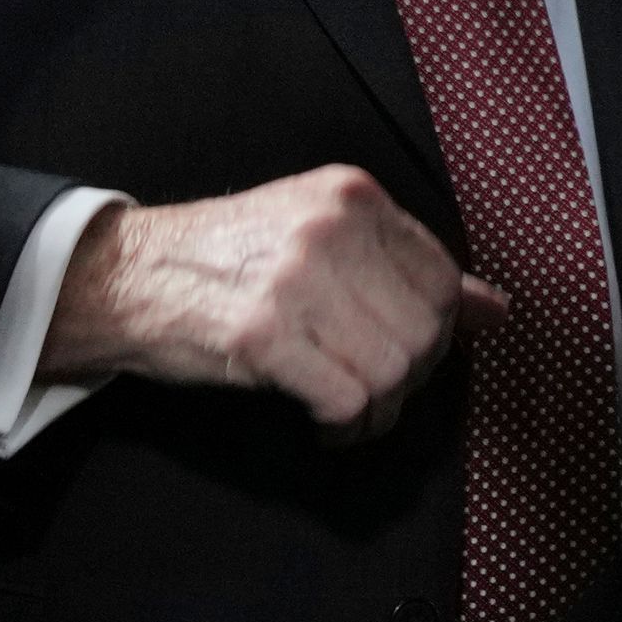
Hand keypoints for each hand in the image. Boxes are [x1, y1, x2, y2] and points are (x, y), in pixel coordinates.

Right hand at [39, 166, 507, 439]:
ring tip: (349, 413)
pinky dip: (345, 426)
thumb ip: (404, 264)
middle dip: (410, 379)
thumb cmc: (228, 258)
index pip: (440, 274)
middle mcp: (331, 228)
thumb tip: (493, 308)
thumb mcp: (319, 232)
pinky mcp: (264, 335)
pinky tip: (322, 423)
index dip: (436, 331)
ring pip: (392, 370)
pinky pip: (347, 398)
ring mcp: (296, 279)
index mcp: (352, 195)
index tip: (408, 355)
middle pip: (424, 329)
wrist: (127, 275)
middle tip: (377, 393)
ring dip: (379, 411)